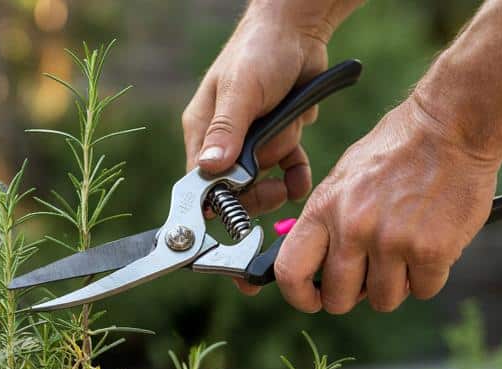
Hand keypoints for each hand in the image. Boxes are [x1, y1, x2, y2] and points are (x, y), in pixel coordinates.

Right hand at [182, 5, 330, 215]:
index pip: (201, 180)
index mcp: (203, 129)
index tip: (240, 205)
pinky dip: (296, 173)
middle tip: (274, 187)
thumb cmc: (260, 50)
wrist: (299, 30)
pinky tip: (300, 176)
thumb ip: (227, 130)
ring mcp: (253, 140)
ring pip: (265, 177)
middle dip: (258, 188)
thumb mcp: (241, 90)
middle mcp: (224, 139)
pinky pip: (287, 170)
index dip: (219, 198)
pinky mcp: (279, 137)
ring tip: (290, 129)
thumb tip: (209, 167)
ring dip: (282, 158)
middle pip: (235, 188)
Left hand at [250, 98, 501, 312]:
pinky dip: (429, 276)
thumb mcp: (345, 177)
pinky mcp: (431, 250)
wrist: (452, 125)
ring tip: (406, 253)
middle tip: (370, 276)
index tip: (313, 300)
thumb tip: (314, 263)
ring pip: (384, 300)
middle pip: (339, 299)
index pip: (291, 271)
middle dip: (354, 295)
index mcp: (324, 208)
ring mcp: (392, 242)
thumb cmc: (398, 150)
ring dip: (396, 285)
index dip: (299, 297)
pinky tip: (433, 246)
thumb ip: (327, 220)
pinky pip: (424, 289)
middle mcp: (353, 229)